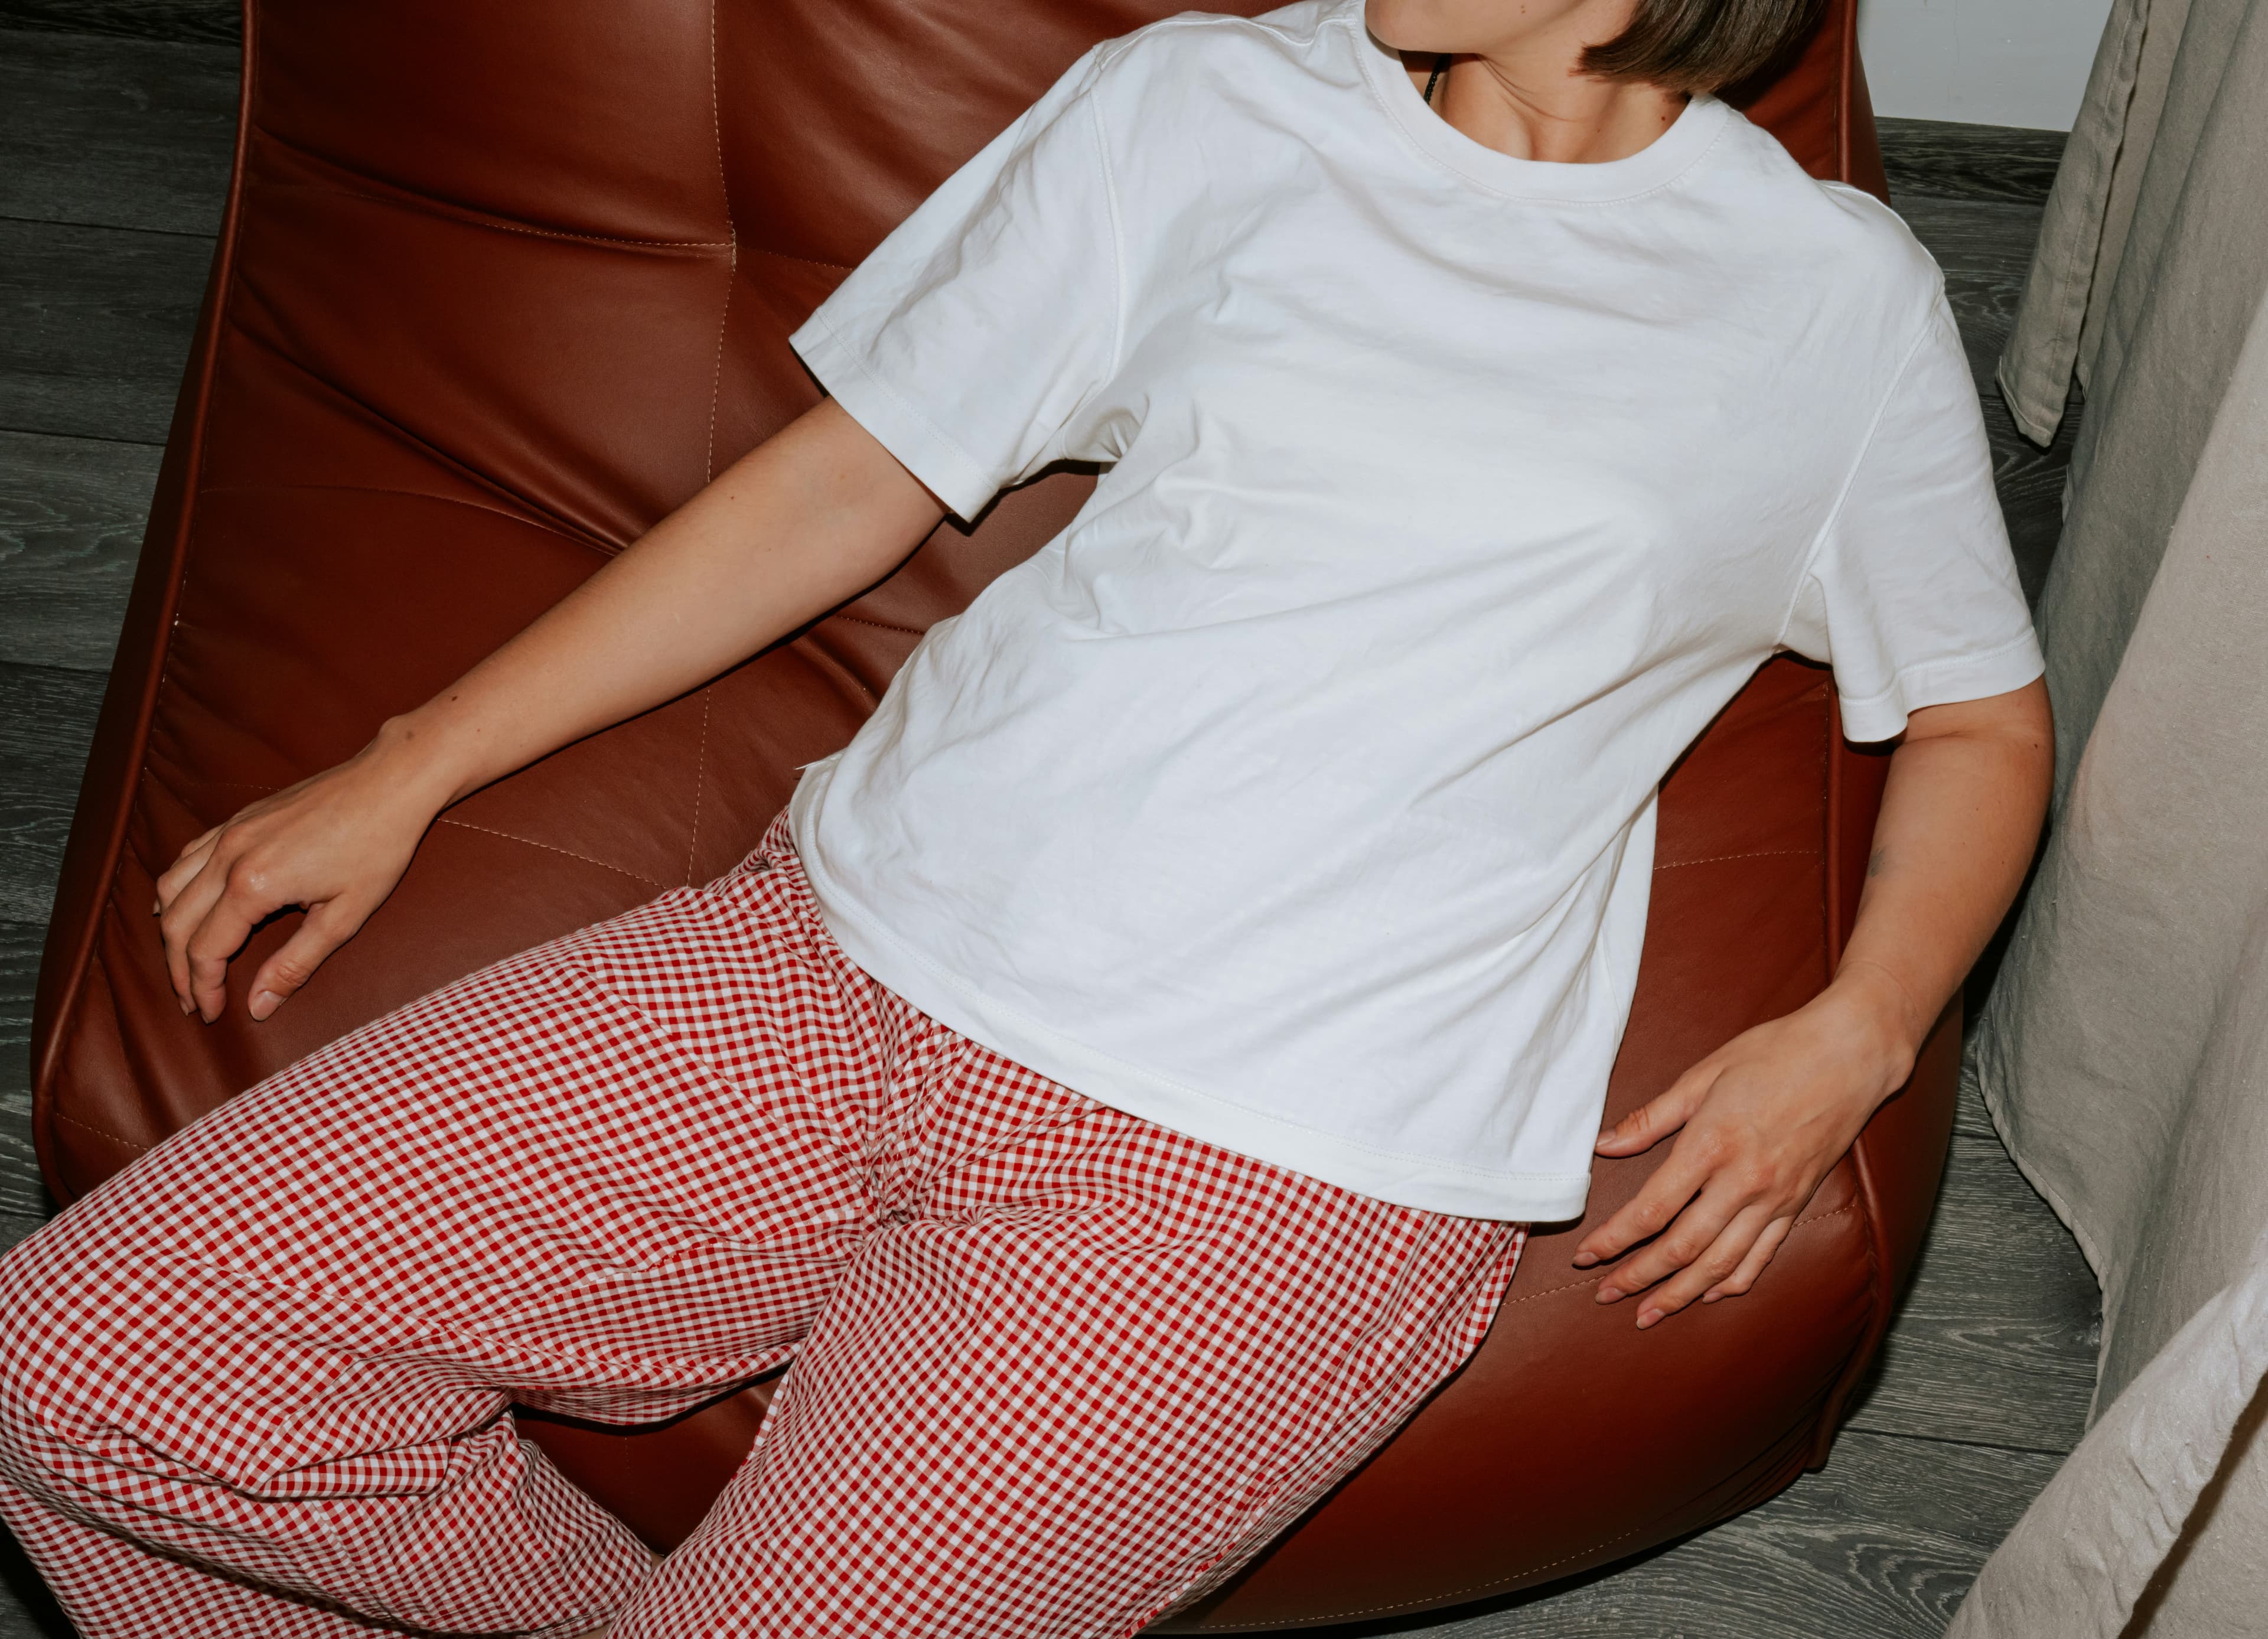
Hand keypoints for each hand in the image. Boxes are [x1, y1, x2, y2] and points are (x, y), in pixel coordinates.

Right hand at [153, 724, 449, 1023]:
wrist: (389, 783)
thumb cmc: (377, 847)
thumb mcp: (344, 917)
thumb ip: (295, 964)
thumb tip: (258, 1006)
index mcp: (253, 885)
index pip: (205, 950)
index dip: (201, 988)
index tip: (208, 1014)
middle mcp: (229, 856)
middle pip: (176, 923)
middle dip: (178, 968)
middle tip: (191, 1000)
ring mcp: (229, 832)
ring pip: (170, 887)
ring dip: (170, 930)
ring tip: (185, 963)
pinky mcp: (237, 819)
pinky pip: (187, 857)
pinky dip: (175, 888)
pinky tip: (184, 907)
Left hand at [1571, 967, 1919, 1328]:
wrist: (1849, 1056)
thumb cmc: (1775, 1053)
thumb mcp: (1703, 1074)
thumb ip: (1652, 1118)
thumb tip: (1605, 1146)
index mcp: (1711, 1145)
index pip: (1652, 1210)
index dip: (1614, 1239)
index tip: (1586, 1255)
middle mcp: (1743, 1181)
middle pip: (1681, 1247)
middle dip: (1638, 1276)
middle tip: (1605, 1294)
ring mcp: (1775, 1198)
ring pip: (1720, 1263)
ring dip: (1680, 1294)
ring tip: (1648, 1313)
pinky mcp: (1798, 1203)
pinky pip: (1762, 1255)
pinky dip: (1733, 1282)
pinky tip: (1709, 1295)